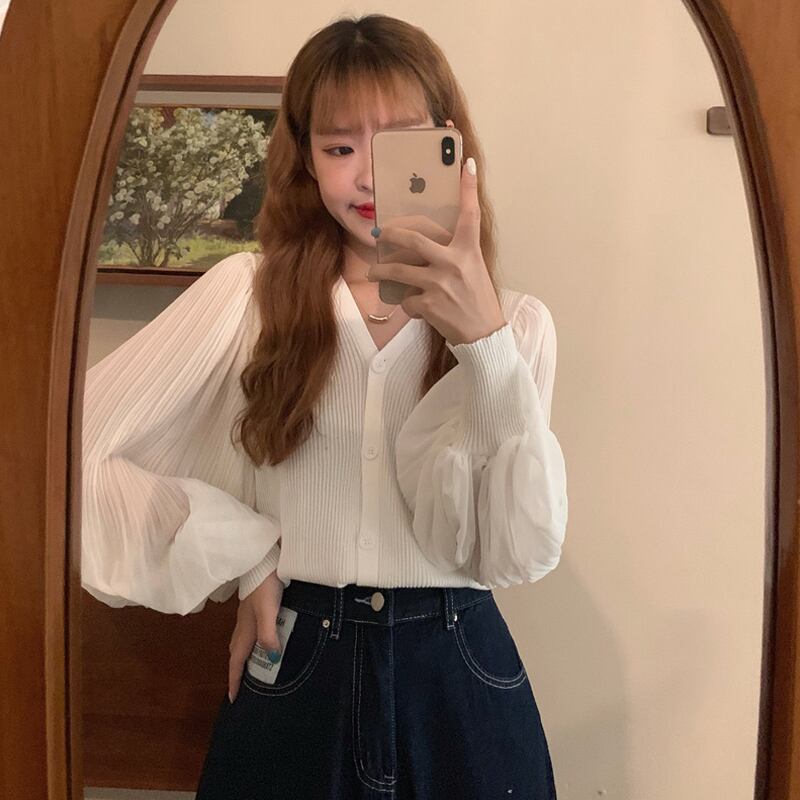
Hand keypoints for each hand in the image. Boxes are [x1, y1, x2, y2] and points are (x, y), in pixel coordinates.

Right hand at [227, 569, 284, 702]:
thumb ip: (269, 634)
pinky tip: (262, 637)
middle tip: (242, 686)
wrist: (263, 560)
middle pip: (237, 652)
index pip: (237, 660)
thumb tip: (271, 659)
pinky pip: (249, 630)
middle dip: (237, 670)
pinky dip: (252, 640)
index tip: (233, 699)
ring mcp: (247, 613)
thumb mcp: (268, 611)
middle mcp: (243, 623)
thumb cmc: (266, 586)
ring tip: (252, 666)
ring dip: (244, 655)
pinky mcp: (253, 605)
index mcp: (246, 629)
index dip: (235, 679)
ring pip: (242, 640)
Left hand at [367, 157, 506, 346]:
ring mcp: (439, 284)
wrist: (483, 335)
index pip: (470, 214)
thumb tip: (429, 243)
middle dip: (391, 235)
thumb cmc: (478, 300)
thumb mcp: (475, 270)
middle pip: (414, 240)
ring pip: (398, 271)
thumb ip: (457, 254)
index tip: (466, 165)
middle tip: (380, 234)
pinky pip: (406, 299)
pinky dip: (407, 304)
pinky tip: (416, 308)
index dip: (468, 188)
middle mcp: (454, 263)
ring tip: (373, 273)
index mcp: (469, 251)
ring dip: (381, 272)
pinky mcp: (428, 304)